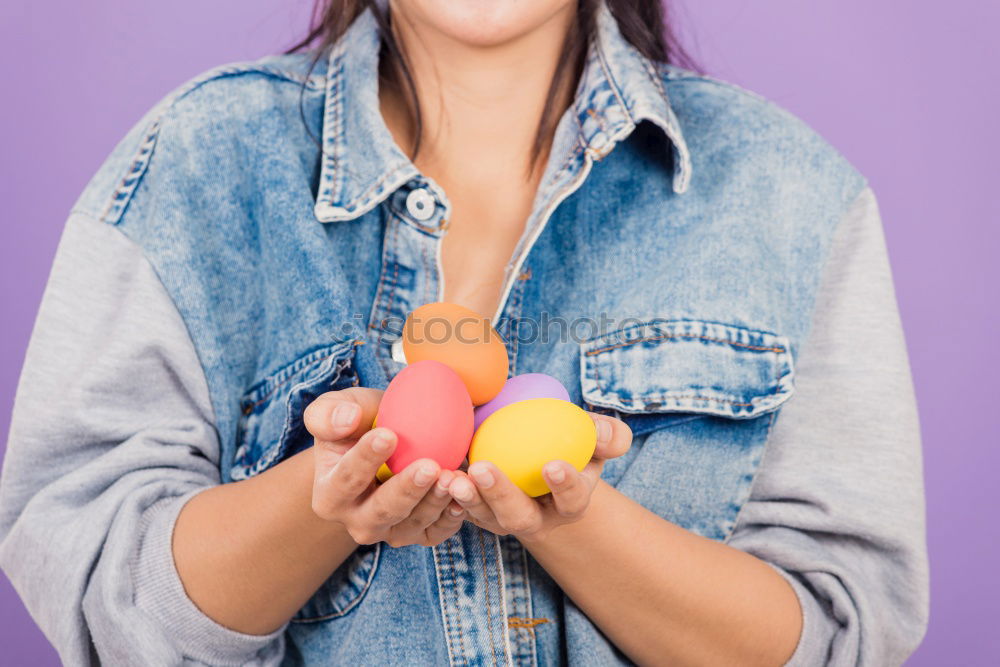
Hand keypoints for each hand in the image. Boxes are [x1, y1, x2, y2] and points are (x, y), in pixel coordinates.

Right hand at [303, 388, 465, 546]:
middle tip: (430, 466)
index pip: (346, 478)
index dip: (366, 458)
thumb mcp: (334, 410)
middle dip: (406, 489)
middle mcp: (356, 520)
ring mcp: (389, 531)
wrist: (384, 445)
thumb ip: (328, 414)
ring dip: (435, 502)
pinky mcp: (417, 535)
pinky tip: (463, 498)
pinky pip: (435, 533)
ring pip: (412, 525)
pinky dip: (451, 519)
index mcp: (329, 495)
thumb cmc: (357, 424)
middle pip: (381, 510)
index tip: (389, 435)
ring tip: (452, 476)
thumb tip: (348, 420)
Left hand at [447, 412, 631, 541]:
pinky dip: (447, 496)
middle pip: (518, 516)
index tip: (552, 465)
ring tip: (453, 478)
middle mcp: (536, 519)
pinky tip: (437, 477)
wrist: (540, 456)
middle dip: (500, 495)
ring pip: (483, 517)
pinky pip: (459, 509)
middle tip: (483, 469)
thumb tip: (603, 434)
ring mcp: (502, 519)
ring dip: (467, 498)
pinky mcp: (476, 512)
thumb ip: (608, 435)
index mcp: (570, 503)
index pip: (572, 500)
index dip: (565, 486)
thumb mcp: (595, 439)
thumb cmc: (572, 444)